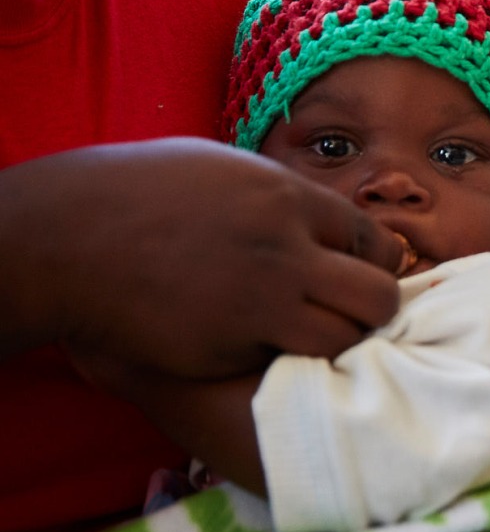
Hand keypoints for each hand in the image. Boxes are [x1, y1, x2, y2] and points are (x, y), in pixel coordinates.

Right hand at [4, 138, 404, 376]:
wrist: (69, 238)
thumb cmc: (141, 193)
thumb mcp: (226, 169)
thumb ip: (283, 196)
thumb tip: (327, 219)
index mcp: (290, 198)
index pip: (373, 238)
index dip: (377, 260)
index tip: (366, 271)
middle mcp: (286, 250)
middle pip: (378, 296)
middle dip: (376, 309)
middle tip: (355, 316)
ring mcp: (258, 302)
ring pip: (342, 338)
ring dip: (337, 342)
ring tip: (315, 338)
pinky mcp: (228, 347)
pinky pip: (284, 362)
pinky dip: (284, 361)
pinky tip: (268, 351)